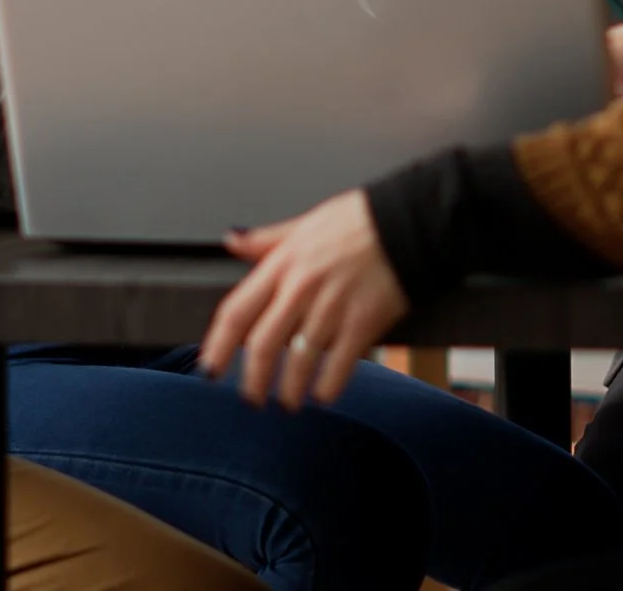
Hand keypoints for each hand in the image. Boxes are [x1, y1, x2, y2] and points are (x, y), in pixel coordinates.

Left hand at [199, 190, 408, 408]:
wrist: (412, 220)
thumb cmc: (361, 220)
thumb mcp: (306, 223)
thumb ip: (267, 239)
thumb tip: (233, 241)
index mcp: (283, 264)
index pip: (237, 312)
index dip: (218, 346)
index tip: (210, 369)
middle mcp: (301, 288)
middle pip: (262, 345)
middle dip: (252, 380)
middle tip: (251, 399)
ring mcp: (333, 307)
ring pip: (299, 361)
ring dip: (290, 390)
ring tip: (288, 403)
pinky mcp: (364, 321)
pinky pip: (339, 365)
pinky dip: (328, 386)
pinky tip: (324, 395)